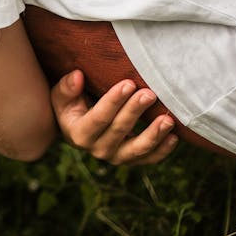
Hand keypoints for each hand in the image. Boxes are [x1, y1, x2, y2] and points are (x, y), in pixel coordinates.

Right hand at [51, 70, 178, 165]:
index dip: (113, 101)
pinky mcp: (131, 160)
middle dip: (135, 111)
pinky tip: (174, 137)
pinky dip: (163, 150)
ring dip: (154, 134)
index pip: (98, 118)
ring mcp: (116, 157)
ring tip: (167, 119)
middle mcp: (97, 150)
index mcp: (79, 134)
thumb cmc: (71, 106)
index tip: (128, 83)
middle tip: (149, 94)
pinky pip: (149, 158)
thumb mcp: (61, 96)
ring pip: (137, 149)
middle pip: (119, 130)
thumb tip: (77, 76)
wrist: (76, 129)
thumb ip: (67, 87)